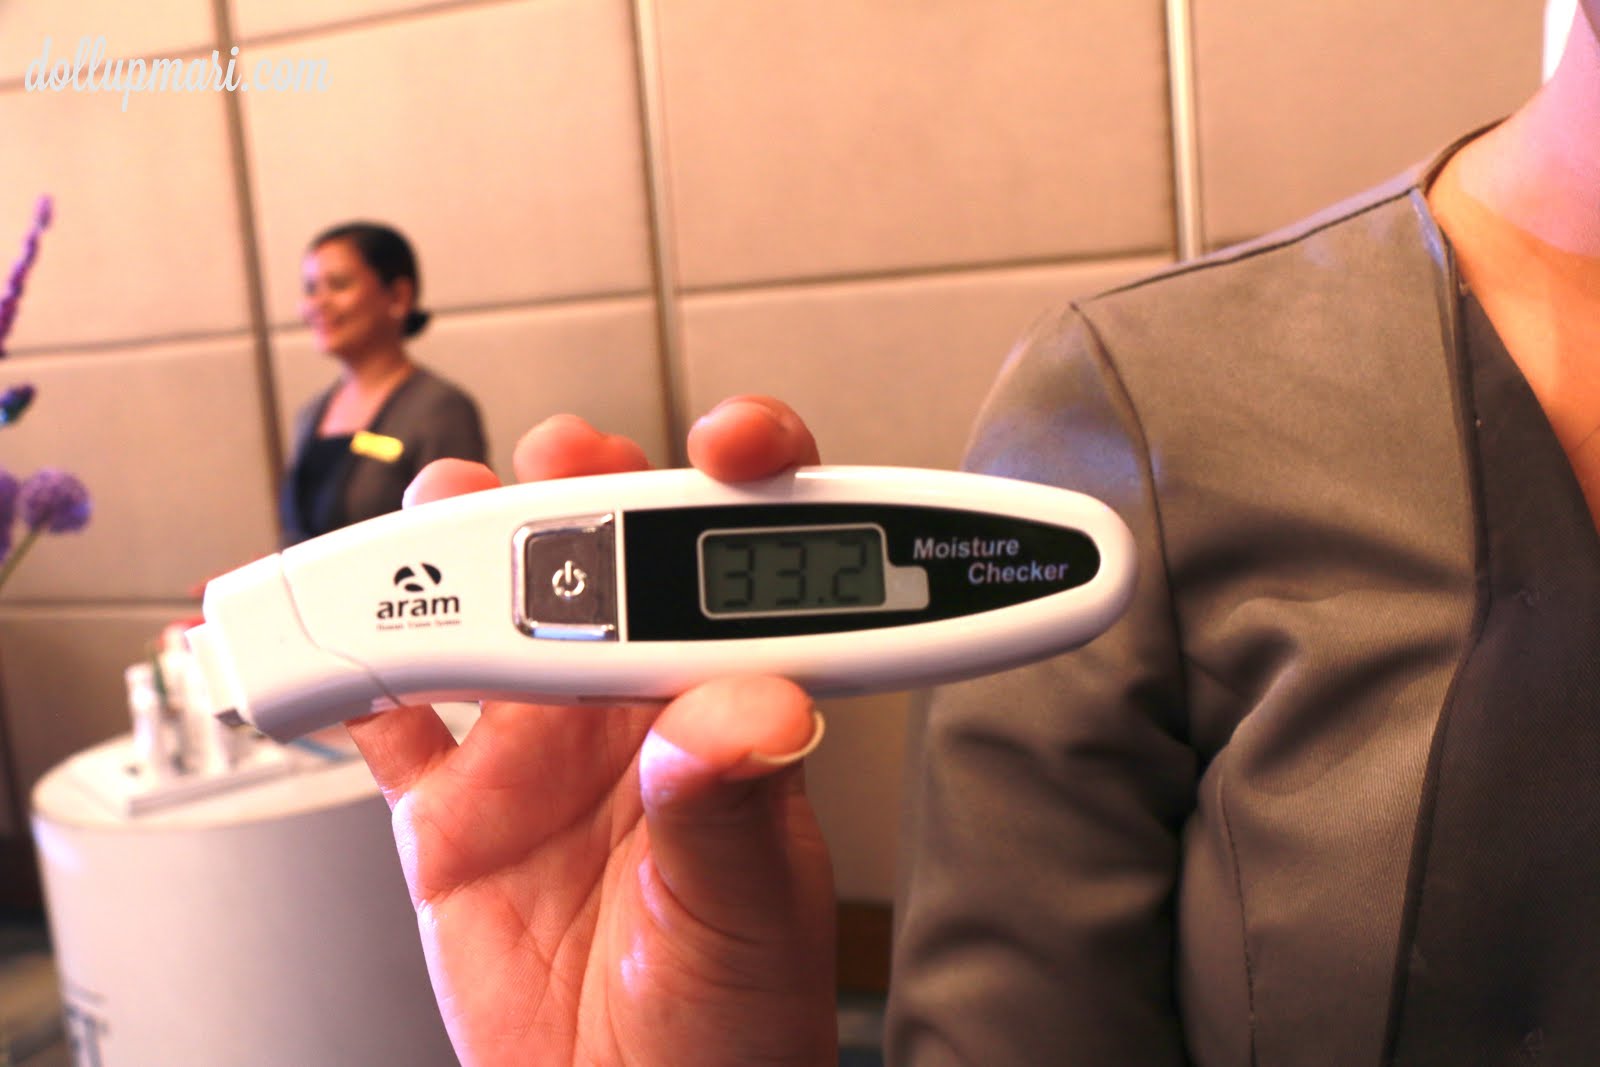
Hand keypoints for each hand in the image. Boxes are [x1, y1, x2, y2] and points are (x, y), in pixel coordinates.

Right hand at [346, 397, 838, 1065]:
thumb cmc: (736, 1021)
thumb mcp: (752, 915)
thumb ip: (735, 810)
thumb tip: (752, 716)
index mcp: (723, 702)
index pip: (740, 562)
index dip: (739, 478)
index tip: (728, 442)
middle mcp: (629, 707)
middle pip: (590, 554)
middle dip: (559, 494)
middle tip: (532, 490)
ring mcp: (536, 750)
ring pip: (478, 612)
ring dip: (441, 561)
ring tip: (420, 542)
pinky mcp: (453, 812)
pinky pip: (389, 720)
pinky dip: (344, 680)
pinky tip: (320, 651)